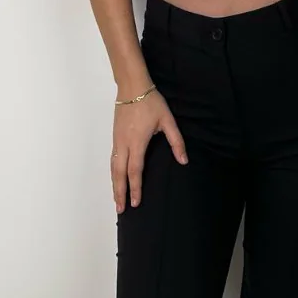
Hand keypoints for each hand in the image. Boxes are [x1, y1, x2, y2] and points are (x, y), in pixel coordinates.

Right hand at [111, 88, 186, 211]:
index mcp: (137, 141)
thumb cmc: (151, 102)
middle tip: (121, 209)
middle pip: (119, 173)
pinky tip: (116, 179)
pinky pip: (112, 160)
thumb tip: (184, 160)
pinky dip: (113, 173)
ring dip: (114, 185)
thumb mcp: (168, 120)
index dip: (135, 187)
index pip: (135, 170)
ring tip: (116, 200)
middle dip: (120, 192)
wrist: (132, 87)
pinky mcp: (115, 137)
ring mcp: (117, 140)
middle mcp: (124, 143)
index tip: (136, 202)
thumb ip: (176, 141)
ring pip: (113, 167)